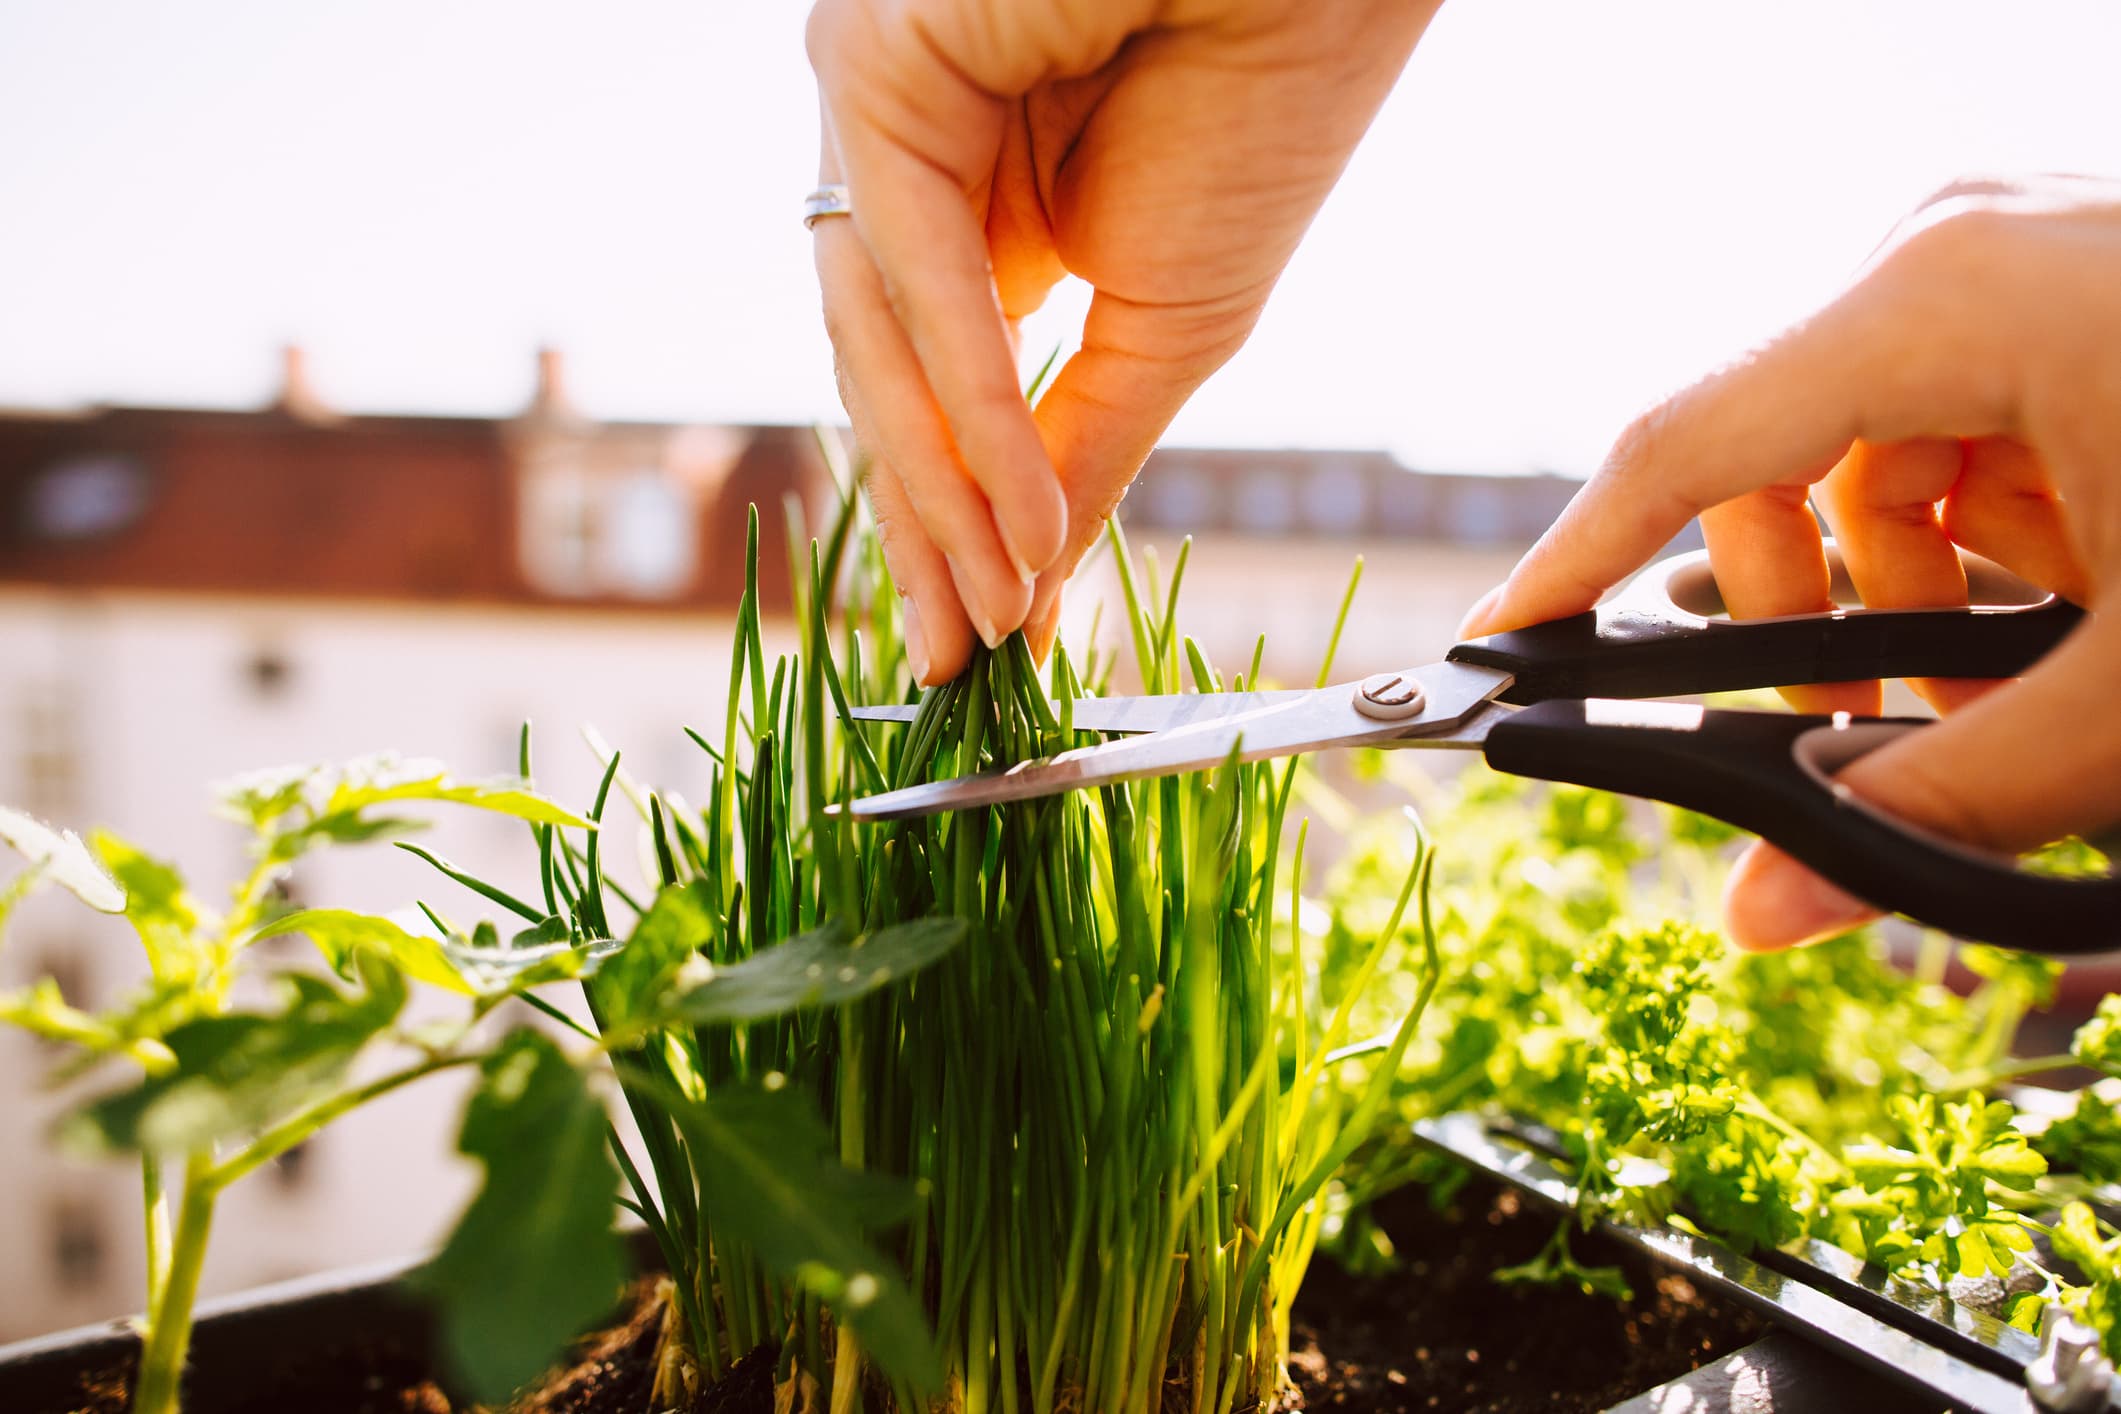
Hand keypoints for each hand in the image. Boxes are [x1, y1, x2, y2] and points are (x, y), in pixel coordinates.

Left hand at [808, 0, 1438, 682]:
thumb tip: (1031, 581)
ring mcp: (881, 112)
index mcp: (976, 211)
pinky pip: (914, 268)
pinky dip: (970, 401)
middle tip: (954, 660)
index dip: (955, 524)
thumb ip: (1082, 447)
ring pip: (883, 338)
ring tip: (996, 608)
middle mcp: (910, 161)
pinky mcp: (875, 66)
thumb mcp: (1171, 327)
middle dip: (928, 532)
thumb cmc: (1269, 111)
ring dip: (946, 492)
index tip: (976, 644)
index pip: (932, 392)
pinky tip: (1019, 516)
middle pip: (887, 379)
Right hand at [1461, 177, 2120, 949]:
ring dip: (1910, 589)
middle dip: (1811, 619)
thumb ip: (1936, 804)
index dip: (1569, 568)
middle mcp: (1959, 246)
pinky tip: (2080, 590)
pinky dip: (1986, 533)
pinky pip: (1958, 425)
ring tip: (2020, 673)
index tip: (1494, 656)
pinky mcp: (2078, 286)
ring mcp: (2023, 253)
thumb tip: (1763, 910)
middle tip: (1879, 734)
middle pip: (1771, 460)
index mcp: (1946, 294)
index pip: (1680, 448)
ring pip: (1864, 453)